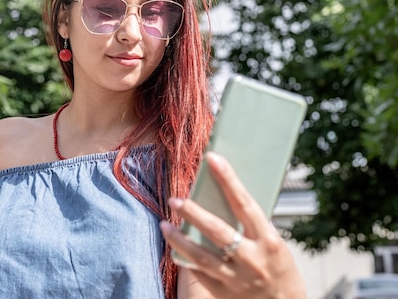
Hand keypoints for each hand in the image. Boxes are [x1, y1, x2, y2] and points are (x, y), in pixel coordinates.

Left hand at [161, 153, 305, 298]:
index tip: (213, 159)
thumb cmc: (280, 268)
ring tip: (165, 225)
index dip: (228, 179)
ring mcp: (237, 279)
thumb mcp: (274, 244)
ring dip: (179, 239)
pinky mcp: (224, 293)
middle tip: (175, 200)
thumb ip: (252, 224)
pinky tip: (174, 247)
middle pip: (217, 231)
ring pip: (201, 256)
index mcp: (269, 241)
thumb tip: (226, 195)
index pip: (244, 203)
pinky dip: (185, 258)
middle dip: (193, 213)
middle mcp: (252, 260)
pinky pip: (199, 273)